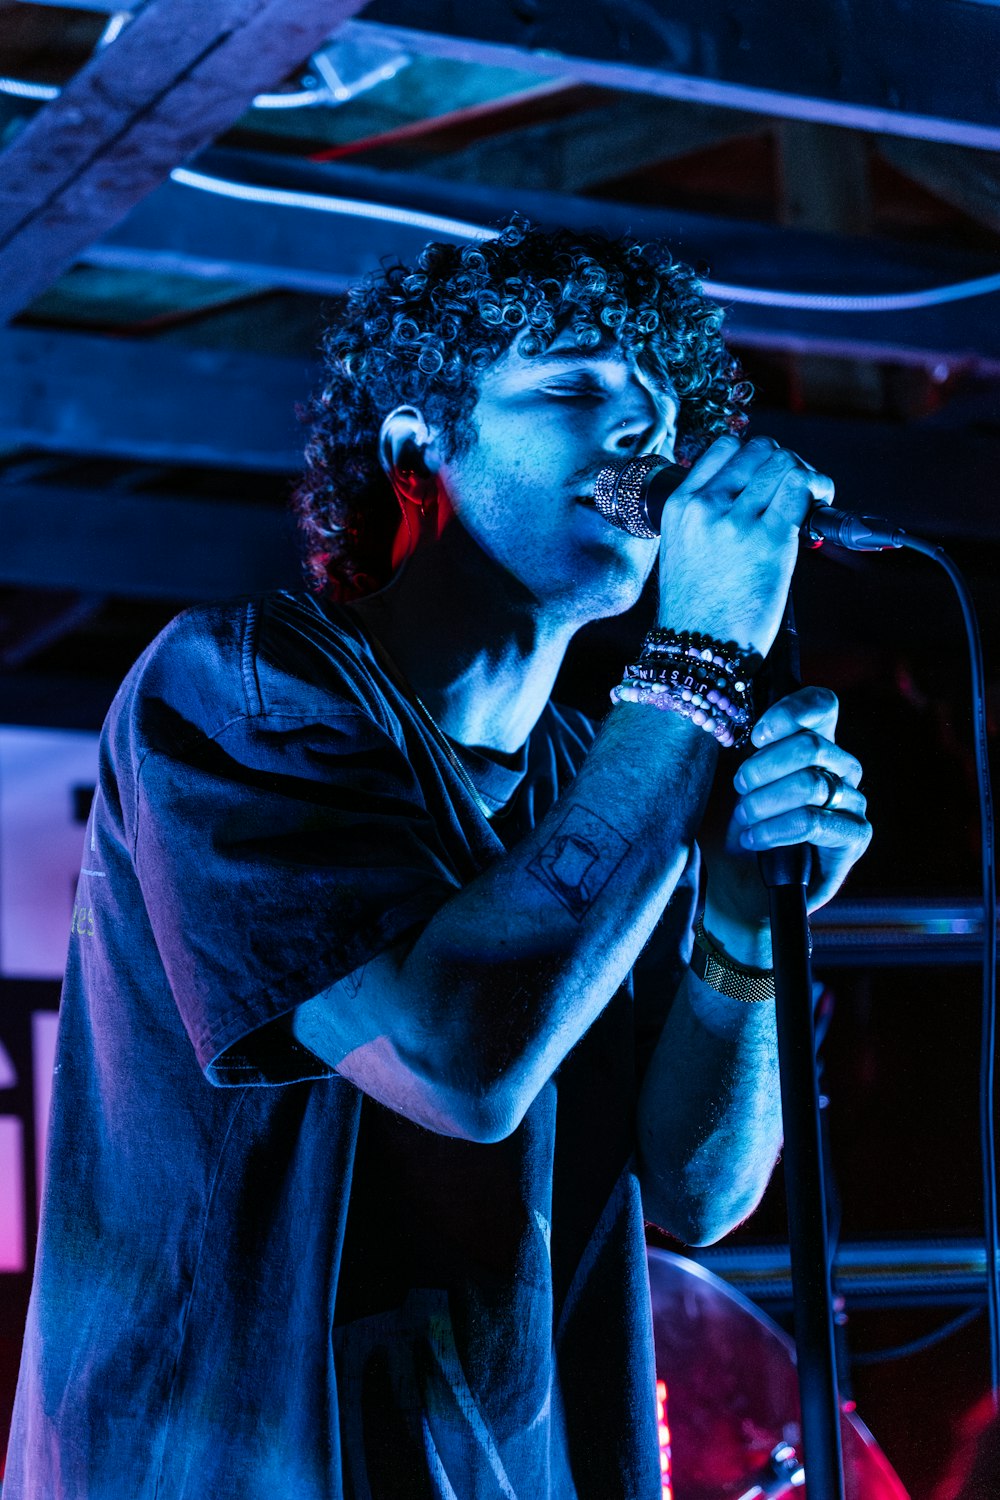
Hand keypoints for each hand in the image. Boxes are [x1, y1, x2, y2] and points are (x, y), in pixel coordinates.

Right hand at [657, 435, 833, 660]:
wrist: (700, 648)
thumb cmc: (697, 607)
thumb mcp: (685, 548)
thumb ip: (709, 515)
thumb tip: (757, 490)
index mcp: (680, 505)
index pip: (725, 447)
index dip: (755, 455)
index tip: (767, 475)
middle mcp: (706, 506)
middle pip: (759, 451)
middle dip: (785, 462)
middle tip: (795, 488)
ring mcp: (737, 521)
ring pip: (784, 464)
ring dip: (805, 474)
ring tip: (812, 496)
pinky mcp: (771, 539)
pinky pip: (801, 487)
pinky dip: (818, 487)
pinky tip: (821, 502)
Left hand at [702, 687, 871, 959]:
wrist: (732, 886)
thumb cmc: (727, 826)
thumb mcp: (722, 778)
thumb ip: (736, 741)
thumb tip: (725, 709)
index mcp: (813, 741)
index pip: (822, 705)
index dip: (790, 712)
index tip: (756, 735)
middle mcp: (840, 767)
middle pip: (812, 744)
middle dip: (763, 767)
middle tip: (739, 788)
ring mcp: (851, 801)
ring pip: (811, 784)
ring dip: (765, 803)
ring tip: (743, 821)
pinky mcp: (855, 837)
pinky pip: (817, 822)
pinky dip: (778, 831)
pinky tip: (755, 840)